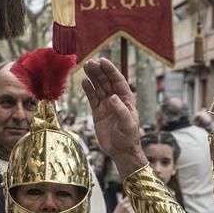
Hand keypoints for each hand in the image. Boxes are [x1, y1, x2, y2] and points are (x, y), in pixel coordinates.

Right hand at [81, 58, 146, 172]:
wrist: (121, 151)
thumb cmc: (129, 138)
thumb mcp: (128, 124)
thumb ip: (121, 110)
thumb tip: (112, 97)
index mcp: (127, 99)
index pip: (118, 81)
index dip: (110, 70)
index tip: (102, 61)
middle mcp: (116, 100)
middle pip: (107, 82)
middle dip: (99, 71)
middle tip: (90, 62)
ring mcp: (106, 105)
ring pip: (99, 88)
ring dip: (93, 77)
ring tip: (86, 67)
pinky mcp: (98, 113)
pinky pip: (92, 98)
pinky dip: (88, 90)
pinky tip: (84, 82)